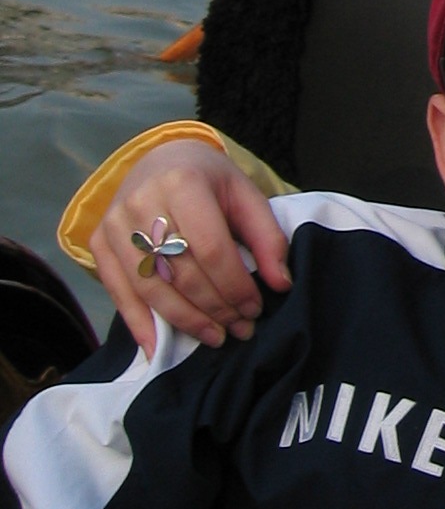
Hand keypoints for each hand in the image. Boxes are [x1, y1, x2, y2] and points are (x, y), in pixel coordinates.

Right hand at [89, 138, 290, 353]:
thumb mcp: (245, 195)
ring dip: (186, 321)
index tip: (255, 308)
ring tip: (215, 337)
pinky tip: (161, 348)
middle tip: (241, 328)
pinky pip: (119, 293)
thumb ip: (266, 237)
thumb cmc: (208, 180)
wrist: (161, 160)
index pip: (211, 249)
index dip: (235, 285)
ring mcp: (115, 225)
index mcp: (183, 183)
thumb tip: (281, 283)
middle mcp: (142, 203)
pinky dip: (140, 325)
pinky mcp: (98, 244)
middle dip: (216, 307)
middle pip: (182, 272)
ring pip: (151, 288)